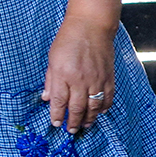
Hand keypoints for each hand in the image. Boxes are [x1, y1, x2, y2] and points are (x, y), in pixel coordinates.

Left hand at [41, 15, 115, 134]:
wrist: (91, 27)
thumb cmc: (68, 40)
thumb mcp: (52, 59)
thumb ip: (50, 80)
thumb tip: (46, 98)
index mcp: (63, 75)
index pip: (60, 101)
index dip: (57, 114)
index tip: (56, 123)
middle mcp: (80, 80)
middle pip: (77, 107)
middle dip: (73, 122)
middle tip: (70, 130)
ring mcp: (96, 79)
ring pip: (94, 106)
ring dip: (90, 118)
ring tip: (85, 126)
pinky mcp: (109, 77)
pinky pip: (108, 97)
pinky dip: (104, 107)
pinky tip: (100, 112)